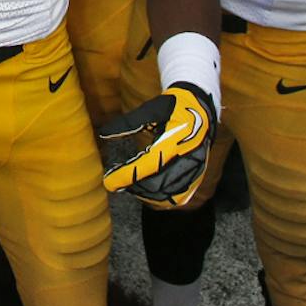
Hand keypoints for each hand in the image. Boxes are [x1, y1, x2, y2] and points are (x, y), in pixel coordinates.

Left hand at [98, 82, 216, 208]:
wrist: (202, 108)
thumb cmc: (174, 106)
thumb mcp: (150, 109)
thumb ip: (128, 123)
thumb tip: (103, 133)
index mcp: (175, 141)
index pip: (148, 165)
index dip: (127, 176)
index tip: (109, 182)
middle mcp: (187, 158)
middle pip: (157, 184)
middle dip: (134, 187)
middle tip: (116, 181)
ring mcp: (194, 170)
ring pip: (167, 194)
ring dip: (145, 194)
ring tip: (128, 185)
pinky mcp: (197, 176)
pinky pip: (179, 197)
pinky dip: (160, 198)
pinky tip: (146, 191)